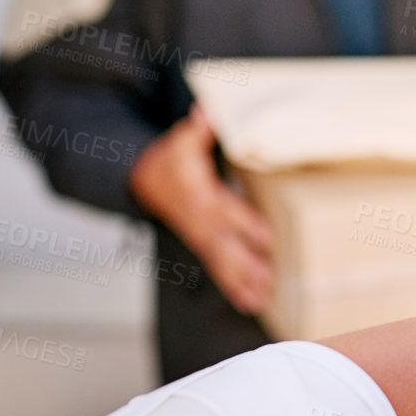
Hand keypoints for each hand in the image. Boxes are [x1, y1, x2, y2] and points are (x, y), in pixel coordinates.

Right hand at [129, 103, 274, 314]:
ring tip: (263, 300)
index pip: (223, 210)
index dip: (243, 224)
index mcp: (198, 194)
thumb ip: (198, 128)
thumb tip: (206, 111)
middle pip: (223, 245)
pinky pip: (218, 270)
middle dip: (245, 264)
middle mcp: (200, 220)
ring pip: (221, 263)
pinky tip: (252, 303)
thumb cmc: (172, 158)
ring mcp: (200, 236)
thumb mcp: (181, 139)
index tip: (266, 238)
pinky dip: (234, 288)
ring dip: (242, 282)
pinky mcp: (203, 246)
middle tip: (270, 280)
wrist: (145, 181)